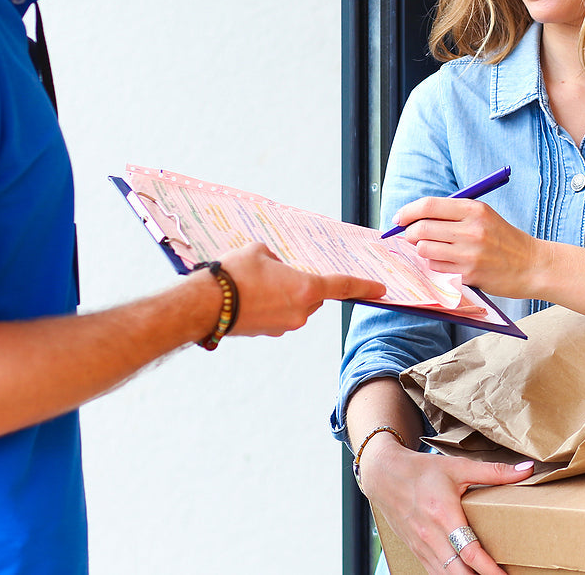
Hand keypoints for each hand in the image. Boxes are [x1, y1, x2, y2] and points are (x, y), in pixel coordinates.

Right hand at [216, 243, 383, 336]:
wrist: (205, 304)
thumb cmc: (234, 273)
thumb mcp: (259, 251)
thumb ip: (277, 258)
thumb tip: (276, 267)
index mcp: (305, 288)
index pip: (342, 286)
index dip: (363, 286)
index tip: (380, 290)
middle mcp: (300, 311)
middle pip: (313, 295)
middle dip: (300, 284)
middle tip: (273, 272)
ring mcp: (285, 325)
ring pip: (294, 305)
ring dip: (282, 295)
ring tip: (252, 283)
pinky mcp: (268, 333)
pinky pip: (278, 315)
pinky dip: (268, 305)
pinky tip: (247, 296)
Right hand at [357, 437, 532, 574]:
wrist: (384, 475)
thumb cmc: (422, 471)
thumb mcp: (458, 467)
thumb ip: (494, 472)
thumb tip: (526, 470)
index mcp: (443, 515)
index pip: (470, 552)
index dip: (490, 569)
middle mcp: (430, 536)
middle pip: (457, 573)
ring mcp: (421, 547)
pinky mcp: (416, 551)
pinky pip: (435, 573)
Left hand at [392, 198, 545, 299]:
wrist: (532, 264)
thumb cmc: (504, 240)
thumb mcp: (484, 216)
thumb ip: (453, 214)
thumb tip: (416, 216)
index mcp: (474, 209)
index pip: (429, 205)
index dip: (408, 211)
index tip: (399, 218)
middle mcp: (471, 229)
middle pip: (421, 228)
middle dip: (408, 233)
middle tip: (410, 236)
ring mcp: (469, 253)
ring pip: (425, 249)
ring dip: (421, 250)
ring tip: (432, 250)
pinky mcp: (469, 274)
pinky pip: (437, 268)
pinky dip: (435, 265)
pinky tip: (446, 263)